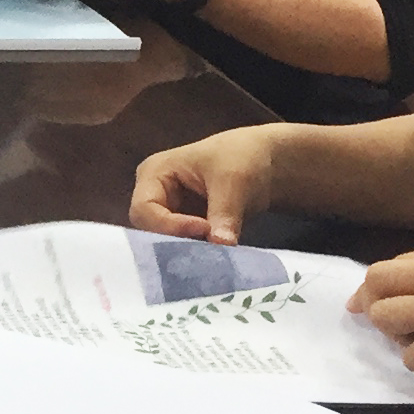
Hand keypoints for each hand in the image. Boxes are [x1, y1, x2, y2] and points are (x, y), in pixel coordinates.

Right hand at [130, 127, 282, 243]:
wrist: (269, 160)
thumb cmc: (243, 156)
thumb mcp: (234, 180)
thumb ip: (224, 213)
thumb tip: (222, 245)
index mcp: (154, 173)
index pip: (145, 209)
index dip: (169, 225)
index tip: (205, 229)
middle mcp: (154, 194)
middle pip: (149, 229)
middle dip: (176, 241)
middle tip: (209, 249)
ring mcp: (168, 212)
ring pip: (164, 242)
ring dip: (188, 250)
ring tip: (214, 254)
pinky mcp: (185, 228)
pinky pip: (183, 247)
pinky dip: (198, 253)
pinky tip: (216, 256)